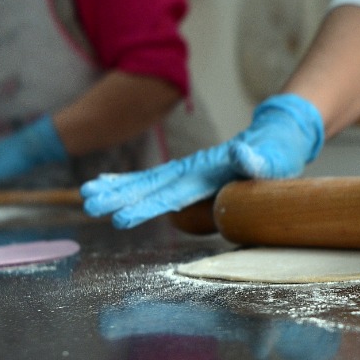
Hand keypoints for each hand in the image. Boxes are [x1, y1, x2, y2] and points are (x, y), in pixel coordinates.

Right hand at [80, 94, 323, 228]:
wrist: (273, 141)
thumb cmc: (274, 156)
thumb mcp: (271, 159)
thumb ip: (255, 159)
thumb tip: (242, 152)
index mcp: (205, 173)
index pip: (170, 194)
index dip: (145, 206)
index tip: (121, 218)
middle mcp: (189, 170)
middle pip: (148, 186)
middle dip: (118, 197)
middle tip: (88, 205)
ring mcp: (185, 172)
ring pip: (144, 181)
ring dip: (115, 189)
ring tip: (85, 196)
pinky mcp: (185, 176)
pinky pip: (151, 181)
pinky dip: (127, 182)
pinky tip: (106, 186)